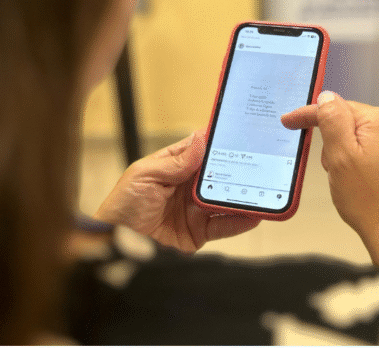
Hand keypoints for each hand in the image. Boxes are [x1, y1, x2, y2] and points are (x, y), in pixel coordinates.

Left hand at [94, 129, 258, 252]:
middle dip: (239, 170)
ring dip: (244, 196)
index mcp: (175, 167)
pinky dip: (240, 220)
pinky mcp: (199, 232)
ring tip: (264, 190)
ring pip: (226, 200)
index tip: (240, 137)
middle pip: (220, 175)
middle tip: (259, 164)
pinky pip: (224, 225)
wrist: (115, 241)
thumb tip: (200, 139)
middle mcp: (188, 187)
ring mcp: (196, 210)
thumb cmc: (123, 204)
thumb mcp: (145, 174)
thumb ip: (176, 161)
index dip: (220, 144)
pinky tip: (254, 214)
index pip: (202, 152)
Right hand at [281, 92, 378, 260]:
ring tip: (346, 178)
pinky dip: (355, 157)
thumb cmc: (367, 201)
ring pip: (356, 133)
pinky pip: (368, 144)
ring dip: (342, 151)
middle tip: (331, 169)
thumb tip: (326, 97)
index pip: (336, 107)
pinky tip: (356, 177)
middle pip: (347, 120)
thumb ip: (331, 121)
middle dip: (331, 141)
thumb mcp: (340, 157)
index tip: (289, 121)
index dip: (309, 115)